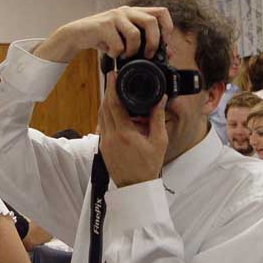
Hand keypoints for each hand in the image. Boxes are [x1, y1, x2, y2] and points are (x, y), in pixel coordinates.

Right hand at [33, 6, 172, 62]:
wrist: (77, 34)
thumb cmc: (104, 38)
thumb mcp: (125, 39)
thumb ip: (144, 43)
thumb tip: (168, 54)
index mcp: (135, 12)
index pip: (161, 12)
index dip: (167, 28)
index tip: (164, 44)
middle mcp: (126, 11)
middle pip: (151, 22)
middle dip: (153, 42)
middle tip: (148, 55)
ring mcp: (114, 17)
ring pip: (135, 34)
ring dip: (132, 51)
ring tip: (125, 56)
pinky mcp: (103, 25)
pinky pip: (118, 44)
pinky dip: (117, 54)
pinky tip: (111, 53)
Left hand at [98, 71, 167, 187]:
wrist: (136, 187)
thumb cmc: (148, 167)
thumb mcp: (159, 142)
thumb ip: (158, 118)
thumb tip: (161, 99)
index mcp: (124, 134)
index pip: (114, 104)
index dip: (112, 88)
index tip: (113, 75)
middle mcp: (111, 137)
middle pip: (105, 107)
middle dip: (108, 91)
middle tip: (113, 79)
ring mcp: (105, 142)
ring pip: (101, 115)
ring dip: (106, 102)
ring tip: (115, 92)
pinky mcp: (103, 147)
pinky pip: (102, 125)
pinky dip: (107, 115)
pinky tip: (115, 112)